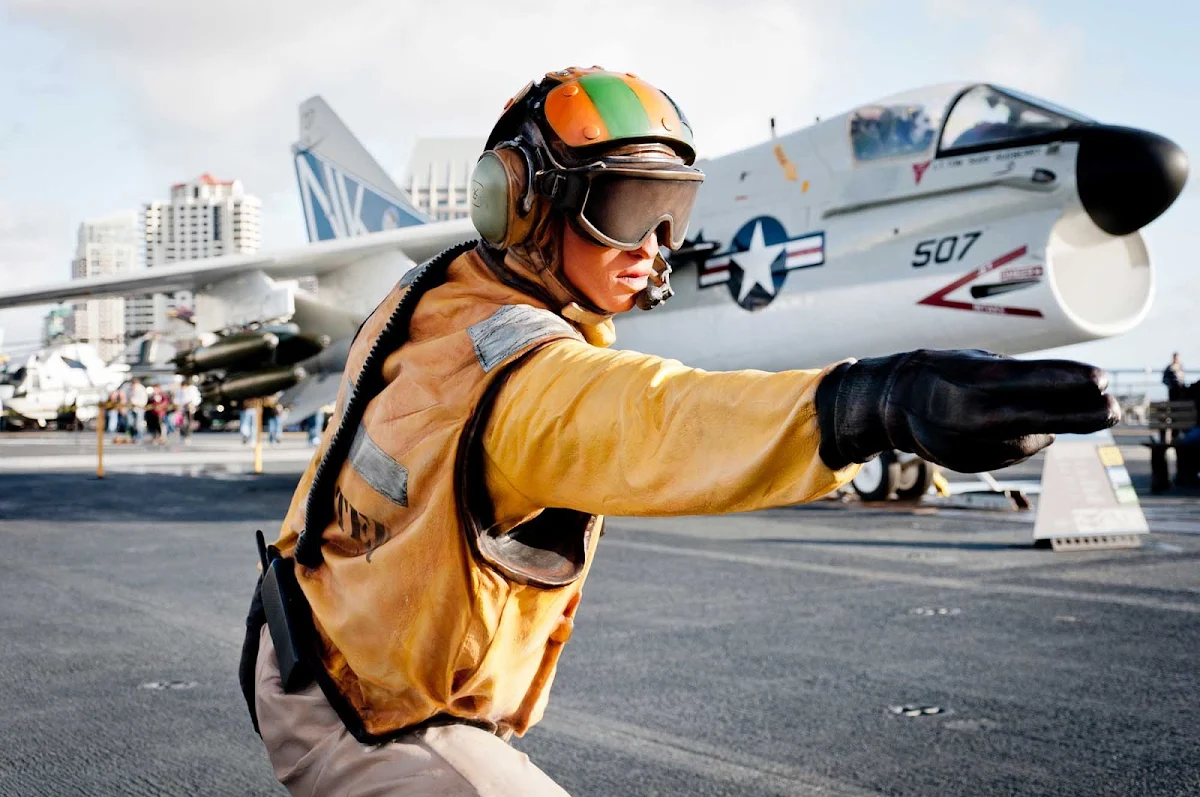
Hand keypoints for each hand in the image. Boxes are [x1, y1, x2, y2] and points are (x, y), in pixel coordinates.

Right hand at [815, 349, 1119, 472]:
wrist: (892, 404)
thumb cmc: (946, 373)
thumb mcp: (980, 361)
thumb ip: (1024, 377)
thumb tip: (1080, 392)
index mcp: (968, 379)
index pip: (1025, 379)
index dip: (1065, 380)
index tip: (1103, 379)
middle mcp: (966, 413)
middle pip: (1033, 418)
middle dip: (1078, 416)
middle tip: (1113, 409)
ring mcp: (966, 442)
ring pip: (1028, 440)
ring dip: (1047, 427)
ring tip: (1047, 409)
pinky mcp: (967, 462)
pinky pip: (1011, 453)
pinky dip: (1021, 441)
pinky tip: (1010, 429)